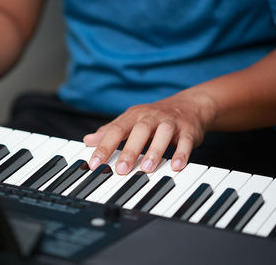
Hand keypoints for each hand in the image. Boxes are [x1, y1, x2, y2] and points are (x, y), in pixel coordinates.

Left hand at [83, 90, 215, 174]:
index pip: (116, 130)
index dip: (104, 146)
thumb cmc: (154, 117)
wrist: (188, 105)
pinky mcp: (188, 130)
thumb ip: (110, 131)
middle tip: (121, 170)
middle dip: (130, 150)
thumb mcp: (130, 120)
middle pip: (139, 130)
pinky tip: (176, 166)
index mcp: (134, 115)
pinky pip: (185, 141)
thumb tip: (88, 140)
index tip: (94, 163)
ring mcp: (170, 122)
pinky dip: (181, 153)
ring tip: (147, 168)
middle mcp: (151, 117)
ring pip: (163, 133)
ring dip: (155, 151)